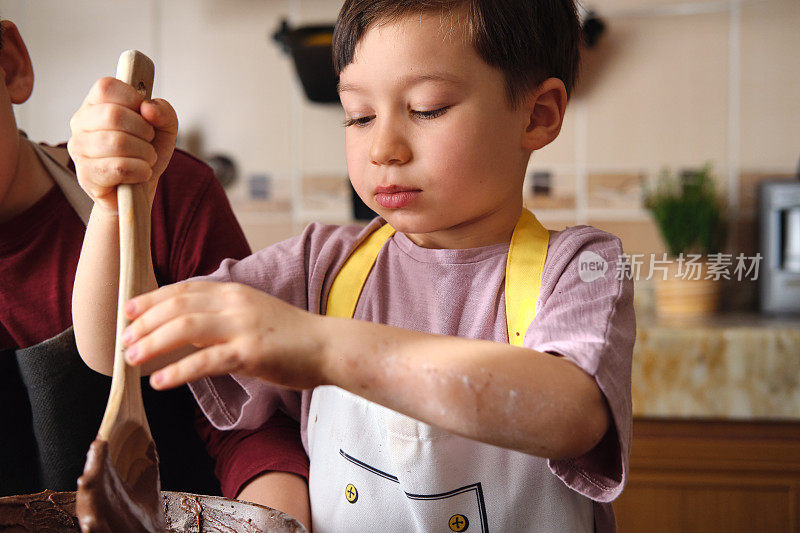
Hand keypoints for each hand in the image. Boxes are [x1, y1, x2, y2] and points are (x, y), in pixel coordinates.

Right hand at [67, 77, 177, 213]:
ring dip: (144, 153)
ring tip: (147, 159)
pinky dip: (140, 170)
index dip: (133, 99)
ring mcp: (79, 149)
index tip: (145, 116)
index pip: (106, 86)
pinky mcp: (86, 175)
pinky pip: (118, 167)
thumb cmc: (145, 155)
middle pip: (113, 115)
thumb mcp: (164, 129)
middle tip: (149, 142)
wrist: (139, 192)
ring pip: (117, 142)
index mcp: (95, 105)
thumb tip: (148, 108)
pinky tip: (141, 173)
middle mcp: (81, 123)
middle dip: (144, 131)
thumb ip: (164, 112)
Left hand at [121, 281, 328, 390]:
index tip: (128, 311)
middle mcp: (236, 304)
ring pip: (186, 329)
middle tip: (124, 341)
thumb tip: (185, 329)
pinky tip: (160, 383)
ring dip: (153, 343)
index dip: (152, 298)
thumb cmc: (291, 335)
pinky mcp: (251, 353)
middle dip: (145, 323)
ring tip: (132, 359)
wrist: (328, 346)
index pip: (185, 288)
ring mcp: (244, 327)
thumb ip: (221, 316)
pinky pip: (206, 361)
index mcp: (235, 292)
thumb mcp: (253, 314)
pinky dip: (178, 371)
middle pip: (178, 307)